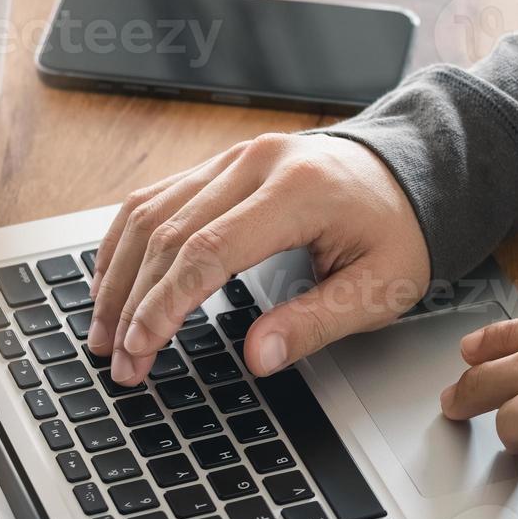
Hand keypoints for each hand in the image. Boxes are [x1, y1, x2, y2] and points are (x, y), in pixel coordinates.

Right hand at [89, 133, 428, 385]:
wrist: (414, 171)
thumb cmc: (398, 230)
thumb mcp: (380, 287)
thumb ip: (315, 322)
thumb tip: (257, 356)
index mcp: (298, 189)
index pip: (208, 250)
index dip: (165, 304)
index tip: (141, 350)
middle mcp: (256, 162)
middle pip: (167, 234)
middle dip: (133, 304)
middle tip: (119, 361)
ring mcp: (233, 157)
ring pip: (149, 213)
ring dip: (118, 276)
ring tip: (104, 332)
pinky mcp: (221, 163)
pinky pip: (157, 199)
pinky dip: (126, 244)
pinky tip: (112, 282)